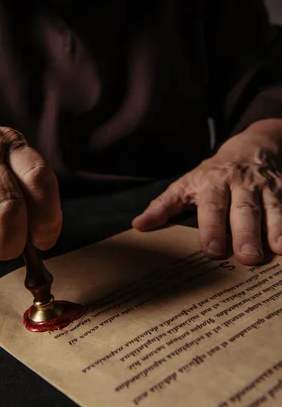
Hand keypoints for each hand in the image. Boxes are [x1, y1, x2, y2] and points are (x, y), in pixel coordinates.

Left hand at [132, 131, 281, 265]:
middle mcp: (241, 184)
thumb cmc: (211, 175)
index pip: (212, 207)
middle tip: (247, 258)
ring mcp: (267, 187)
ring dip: (277, 228)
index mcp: (213, 184)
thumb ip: (163, 206)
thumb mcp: (185, 185)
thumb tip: (138, 226)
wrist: (250, 148)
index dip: (212, 228)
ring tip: (279, 250)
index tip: (212, 250)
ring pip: (273, 207)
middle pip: (244, 209)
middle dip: (246, 233)